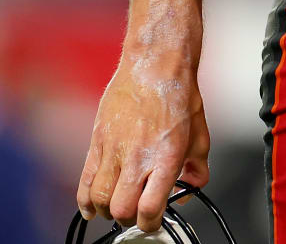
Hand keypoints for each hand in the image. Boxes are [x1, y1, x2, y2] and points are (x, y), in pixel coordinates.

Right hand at [77, 49, 210, 233]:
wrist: (155, 63)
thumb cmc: (179, 95)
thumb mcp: (200, 134)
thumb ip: (197, 167)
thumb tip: (192, 187)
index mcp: (167, 157)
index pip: (150, 208)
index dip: (150, 223)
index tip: (153, 222)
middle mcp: (138, 157)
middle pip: (122, 209)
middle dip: (129, 219)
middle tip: (135, 215)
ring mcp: (114, 150)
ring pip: (99, 199)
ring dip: (107, 210)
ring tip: (116, 208)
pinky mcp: (98, 142)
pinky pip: (85, 180)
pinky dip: (85, 201)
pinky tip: (91, 208)